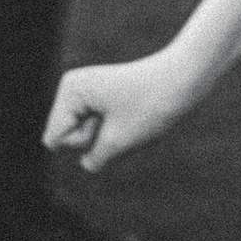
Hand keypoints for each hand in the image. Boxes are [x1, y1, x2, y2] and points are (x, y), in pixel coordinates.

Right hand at [43, 51, 199, 172]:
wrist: (185, 77)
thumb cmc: (150, 106)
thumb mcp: (116, 142)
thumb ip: (93, 159)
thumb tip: (88, 163)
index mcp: (70, 90)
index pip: (55, 140)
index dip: (83, 142)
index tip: (107, 120)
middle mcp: (74, 88)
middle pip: (68, 139)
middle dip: (95, 139)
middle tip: (123, 117)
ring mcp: (89, 93)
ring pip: (85, 138)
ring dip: (109, 137)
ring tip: (131, 116)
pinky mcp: (104, 100)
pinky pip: (100, 133)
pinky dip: (117, 133)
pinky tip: (134, 115)